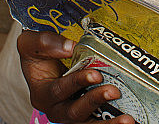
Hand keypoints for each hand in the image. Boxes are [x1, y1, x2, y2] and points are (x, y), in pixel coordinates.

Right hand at [17, 30, 134, 122]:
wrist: (43, 61)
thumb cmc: (37, 53)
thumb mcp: (30, 43)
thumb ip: (45, 42)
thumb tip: (70, 46)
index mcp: (42, 93)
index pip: (59, 91)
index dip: (77, 83)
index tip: (96, 74)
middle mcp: (56, 109)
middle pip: (74, 113)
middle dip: (95, 101)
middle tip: (114, 91)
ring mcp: (71, 114)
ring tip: (127, 120)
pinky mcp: (85, 115)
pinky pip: (97, 123)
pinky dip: (111, 123)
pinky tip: (128, 121)